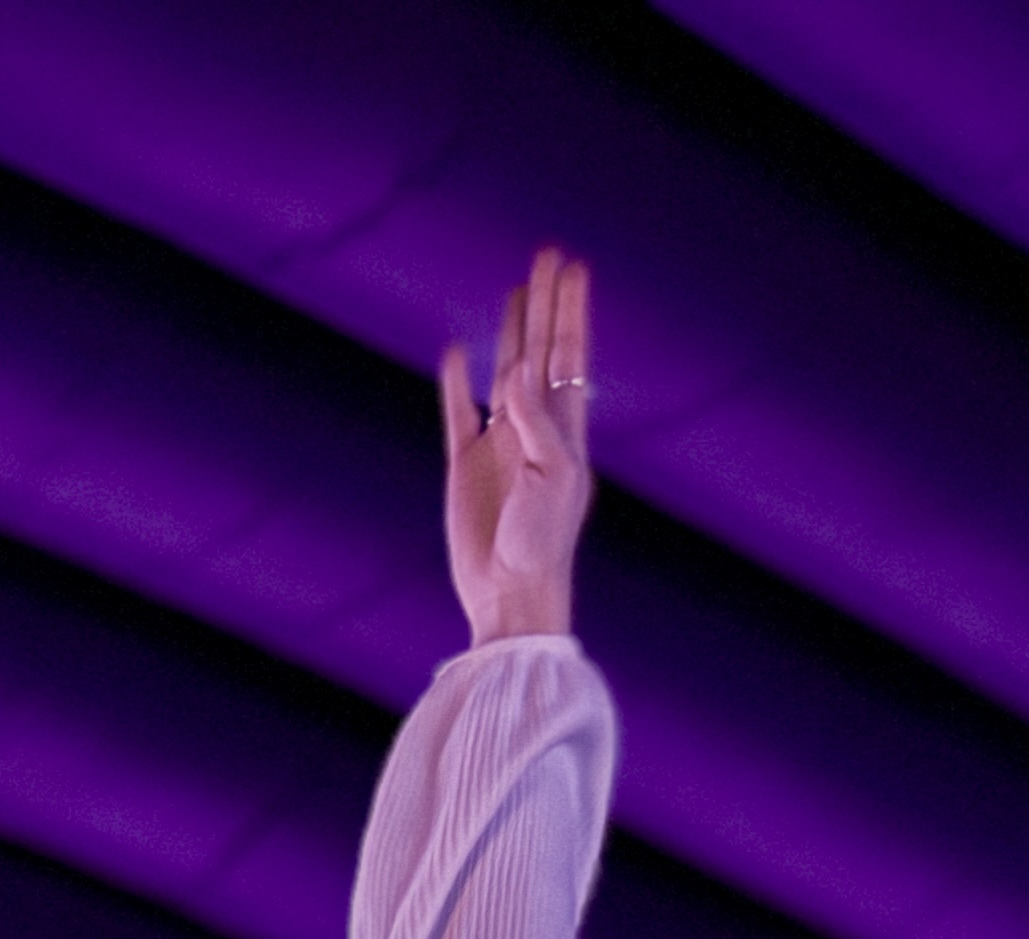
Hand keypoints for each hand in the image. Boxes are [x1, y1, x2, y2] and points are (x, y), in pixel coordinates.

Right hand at [439, 248, 595, 645]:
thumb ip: (536, 422)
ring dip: (512, 331)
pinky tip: (456, 353)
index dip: (569, 309)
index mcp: (563, 429)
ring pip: (505, 372)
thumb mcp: (551, 478)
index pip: (567, 354)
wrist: (511, 593)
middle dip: (545, 303)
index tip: (572, 266)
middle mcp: (533, 429)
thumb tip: (519, 368)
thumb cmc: (543, 542)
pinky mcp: (465, 465)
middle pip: (539, 349)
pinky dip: (456, 382)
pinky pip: (458, 412)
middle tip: (548, 254)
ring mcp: (498, 445)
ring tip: (517, 290)